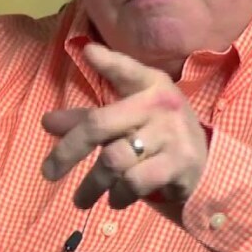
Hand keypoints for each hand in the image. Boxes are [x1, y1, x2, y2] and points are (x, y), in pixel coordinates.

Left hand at [40, 43, 208, 219]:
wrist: (204, 162)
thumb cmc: (155, 132)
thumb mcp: (128, 116)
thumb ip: (88, 119)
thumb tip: (48, 122)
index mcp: (148, 84)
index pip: (126, 70)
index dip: (108, 60)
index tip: (88, 51)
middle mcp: (160, 105)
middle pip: (100, 124)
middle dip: (68, 151)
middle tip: (47, 172)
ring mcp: (171, 134)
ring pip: (114, 160)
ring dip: (92, 184)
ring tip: (80, 198)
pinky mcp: (179, 164)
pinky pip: (135, 182)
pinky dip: (119, 195)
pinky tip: (115, 199)